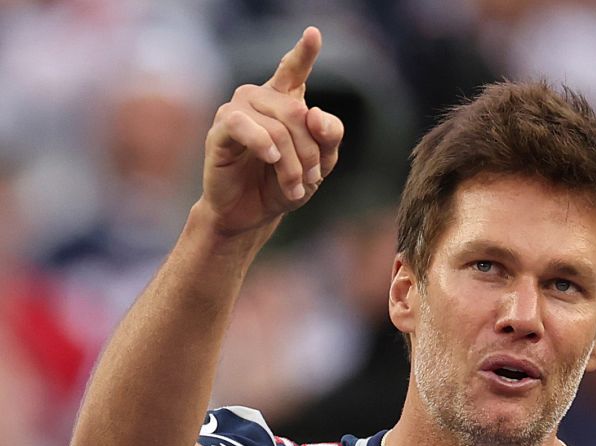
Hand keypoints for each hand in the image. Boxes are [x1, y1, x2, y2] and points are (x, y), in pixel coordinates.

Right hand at [200, 26, 343, 236]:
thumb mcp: (320, 165)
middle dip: (310, 152)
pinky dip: (261, 143)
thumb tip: (316, 114)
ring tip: (294, 187)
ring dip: (291, 162)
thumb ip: (329, 138)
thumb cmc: (284, 184)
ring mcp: (237, 112)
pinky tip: (269, 159)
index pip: (293, 70)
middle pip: (298, 113)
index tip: (314, 33)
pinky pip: (242, 125)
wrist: (253, 214)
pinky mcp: (219, 131)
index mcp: (284, 102)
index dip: (304, 52)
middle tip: (312, 180)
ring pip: (276, 126)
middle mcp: (259, 99)